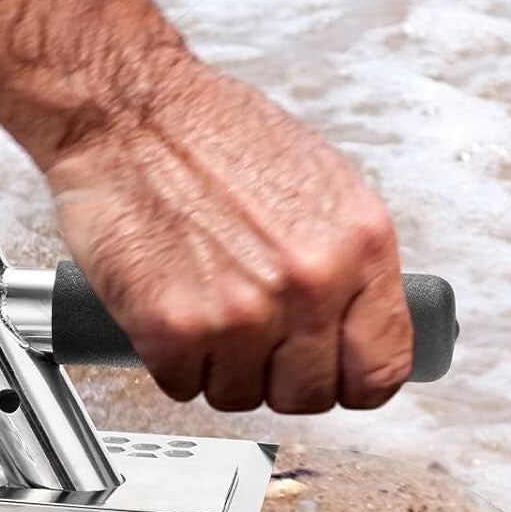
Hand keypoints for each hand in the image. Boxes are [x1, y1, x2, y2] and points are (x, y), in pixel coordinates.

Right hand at [45, 62, 411, 412]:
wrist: (128, 114)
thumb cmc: (212, 137)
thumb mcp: (319, 185)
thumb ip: (344, 262)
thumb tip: (356, 325)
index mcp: (359, 244)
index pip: (382, 367)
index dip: (353, 381)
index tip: (335, 377)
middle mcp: (309, 283)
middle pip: (309, 395)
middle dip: (278, 377)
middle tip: (254, 340)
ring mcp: (243, 313)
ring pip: (240, 397)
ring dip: (218, 367)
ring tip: (205, 308)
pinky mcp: (176, 332)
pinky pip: (183, 386)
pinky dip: (170, 361)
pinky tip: (169, 310)